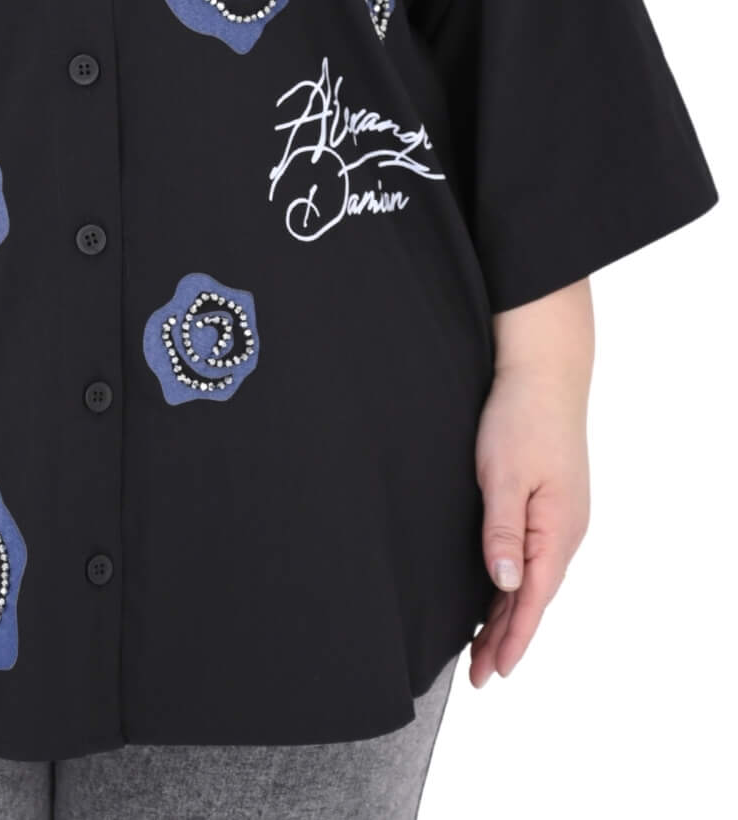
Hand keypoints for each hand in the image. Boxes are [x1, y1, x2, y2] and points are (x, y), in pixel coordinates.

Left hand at [468, 360, 590, 685]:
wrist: (544, 371)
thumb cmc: (521, 417)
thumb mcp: (504, 474)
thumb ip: (504, 530)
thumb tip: (507, 584)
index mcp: (557, 529)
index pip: (535, 599)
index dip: (514, 638)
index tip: (494, 672)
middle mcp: (566, 529)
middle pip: (535, 596)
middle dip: (508, 636)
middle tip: (479, 674)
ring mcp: (561, 516)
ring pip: (535, 578)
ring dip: (511, 612)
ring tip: (485, 647)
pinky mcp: (552, 502)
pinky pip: (534, 555)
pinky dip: (517, 582)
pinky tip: (501, 592)